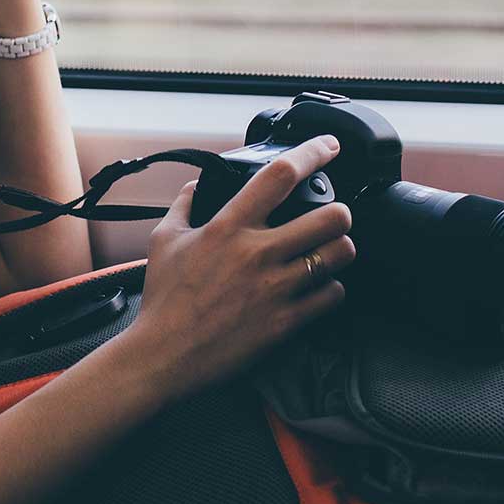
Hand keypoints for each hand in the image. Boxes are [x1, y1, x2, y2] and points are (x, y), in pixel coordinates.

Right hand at [114, 135, 357, 403]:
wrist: (163, 356)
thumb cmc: (163, 300)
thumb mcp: (163, 240)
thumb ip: (184, 205)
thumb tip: (196, 186)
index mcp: (229, 226)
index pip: (281, 175)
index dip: (313, 152)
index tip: (329, 146)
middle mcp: (258, 252)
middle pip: (331, 216)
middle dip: (340, 211)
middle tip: (333, 216)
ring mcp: (276, 288)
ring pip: (339, 255)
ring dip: (340, 249)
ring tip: (330, 250)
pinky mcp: (286, 322)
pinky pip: (332, 296)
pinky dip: (331, 289)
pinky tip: (319, 288)